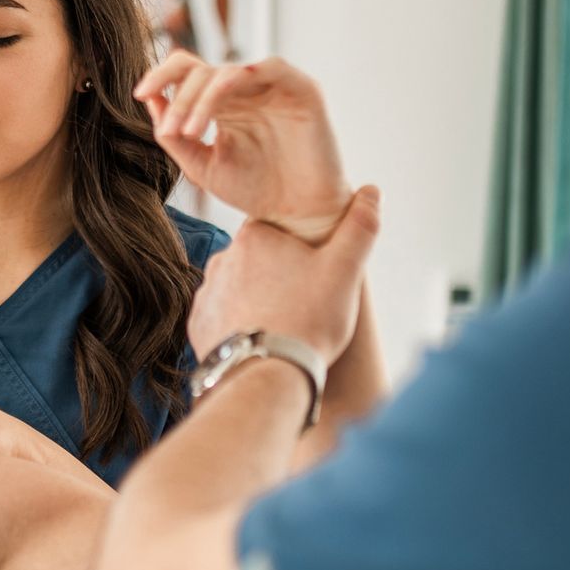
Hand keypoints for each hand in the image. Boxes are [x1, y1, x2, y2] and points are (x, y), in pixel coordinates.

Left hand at [134, 53, 348, 241]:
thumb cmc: (253, 192)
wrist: (296, 218)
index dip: (161, 76)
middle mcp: (247, 89)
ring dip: (201, 98)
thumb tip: (150, 99)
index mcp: (223, 103)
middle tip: (172, 132)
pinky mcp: (302, 89)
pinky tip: (218, 111)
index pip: (187, 72)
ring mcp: (274, 86)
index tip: (139, 94)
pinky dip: (234, 84)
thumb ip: (174, 136)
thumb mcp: (202, 166)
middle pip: (202, 70)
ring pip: (227, 70)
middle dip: (179, 99)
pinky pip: (266, 67)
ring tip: (190, 132)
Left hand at [189, 187, 381, 364]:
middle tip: (304, 303)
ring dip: (257, 301)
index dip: (299, 249)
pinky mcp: (198, 326)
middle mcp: (222, 259)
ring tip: (283, 326)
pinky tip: (260, 341)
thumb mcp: (344, 271)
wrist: (267, 377)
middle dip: (278, 276)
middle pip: (257, 260)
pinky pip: (221, 318)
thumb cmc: (308, 320)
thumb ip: (359, 228)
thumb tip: (371, 192)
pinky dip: (238, 326)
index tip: (314, 270)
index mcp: (254, 237)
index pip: (277, 230)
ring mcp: (206, 293)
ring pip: (238, 289)